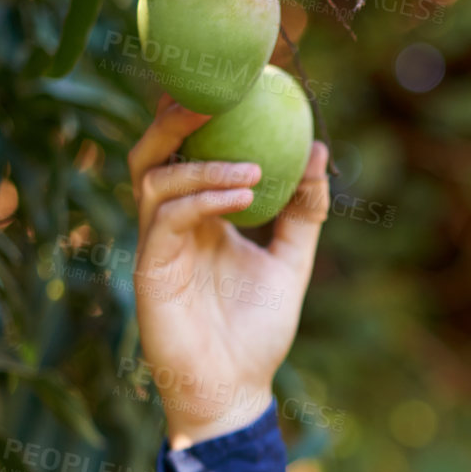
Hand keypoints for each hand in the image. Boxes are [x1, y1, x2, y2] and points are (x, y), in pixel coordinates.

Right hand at [128, 92, 329, 449]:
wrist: (236, 390)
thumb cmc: (257, 332)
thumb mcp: (290, 263)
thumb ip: (304, 211)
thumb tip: (320, 150)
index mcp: (197, 217)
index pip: (184, 152)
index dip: (195, 114)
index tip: (232, 81)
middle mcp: (169, 225)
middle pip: (152, 153)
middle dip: (174, 118)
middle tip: (218, 95)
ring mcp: (155, 245)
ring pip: (154, 179)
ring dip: (203, 164)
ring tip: (253, 168)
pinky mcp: (150, 270)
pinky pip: (167, 218)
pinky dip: (203, 198)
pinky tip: (242, 195)